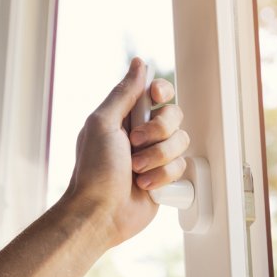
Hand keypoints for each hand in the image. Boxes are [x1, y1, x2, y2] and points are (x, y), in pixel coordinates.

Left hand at [64, 57, 188, 245]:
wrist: (101, 212)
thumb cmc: (94, 170)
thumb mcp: (103, 123)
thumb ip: (124, 93)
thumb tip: (139, 63)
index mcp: (126, 116)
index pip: (157, 92)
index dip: (162, 93)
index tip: (155, 99)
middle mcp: (143, 134)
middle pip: (174, 116)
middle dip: (158, 132)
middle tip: (135, 144)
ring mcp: (155, 156)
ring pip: (181, 143)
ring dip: (158, 158)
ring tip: (136, 171)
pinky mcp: (165, 178)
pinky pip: (181, 167)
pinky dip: (162, 177)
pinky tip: (144, 185)